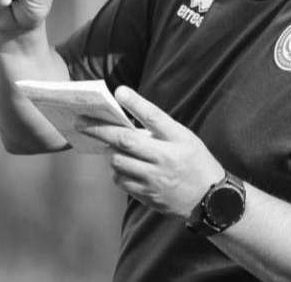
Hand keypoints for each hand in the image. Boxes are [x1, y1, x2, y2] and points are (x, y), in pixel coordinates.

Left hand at [80, 87, 225, 217]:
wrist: (210, 199)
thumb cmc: (195, 161)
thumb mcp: (185, 138)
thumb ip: (159, 129)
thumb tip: (126, 120)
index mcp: (177, 140)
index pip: (154, 118)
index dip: (136, 103)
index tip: (119, 91)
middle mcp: (165, 160)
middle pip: (125, 142)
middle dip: (99, 130)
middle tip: (80, 122)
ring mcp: (155, 180)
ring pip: (118, 162)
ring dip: (109, 152)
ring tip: (110, 146)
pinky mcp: (148, 196)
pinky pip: (121, 181)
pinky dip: (116, 171)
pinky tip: (121, 166)